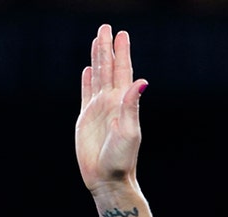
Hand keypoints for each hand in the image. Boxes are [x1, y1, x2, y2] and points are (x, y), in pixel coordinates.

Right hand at [76, 24, 146, 193]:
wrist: (108, 179)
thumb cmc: (121, 159)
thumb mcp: (129, 131)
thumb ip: (132, 106)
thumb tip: (141, 81)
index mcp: (123, 103)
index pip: (123, 71)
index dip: (121, 52)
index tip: (121, 34)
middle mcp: (112, 103)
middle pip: (109, 68)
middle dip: (107, 48)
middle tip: (106, 27)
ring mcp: (98, 110)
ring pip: (98, 77)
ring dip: (98, 59)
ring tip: (97, 41)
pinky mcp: (86, 119)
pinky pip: (86, 93)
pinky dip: (87, 81)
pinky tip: (88, 70)